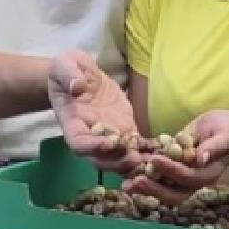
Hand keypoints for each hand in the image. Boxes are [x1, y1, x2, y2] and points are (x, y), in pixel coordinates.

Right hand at [47, 50, 141, 174]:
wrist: (78, 72)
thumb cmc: (65, 69)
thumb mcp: (64, 65)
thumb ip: (68, 75)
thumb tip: (77, 86)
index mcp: (72, 122)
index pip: (78, 143)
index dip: (92, 147)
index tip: (108, 143)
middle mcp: (89, 134)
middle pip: (100, 159)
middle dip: (117, 161)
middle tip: (135, 159)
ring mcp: (108, 133)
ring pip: (119, 157)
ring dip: (135, 163)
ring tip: (153, 161)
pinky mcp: (124, 127)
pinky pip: (135, 145)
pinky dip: (148, 152)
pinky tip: (164, 151)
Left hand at [123, 110, 228, 202]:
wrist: (221, 127)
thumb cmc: (227, 129)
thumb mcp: (226, 134)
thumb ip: (215, 147)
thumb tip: (200, 159)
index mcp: (209, 173)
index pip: (189, 177)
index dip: (172, 171)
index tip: (156, 159)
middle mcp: (194, 180)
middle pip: (175, 194)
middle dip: (155, 189)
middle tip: (135, 182)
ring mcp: (182, 177)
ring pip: (164, 191)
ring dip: (145, 189)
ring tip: (126, 185)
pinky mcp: (172, 170)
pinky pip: (157, 179)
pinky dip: (143, 179)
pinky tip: (125, 176)